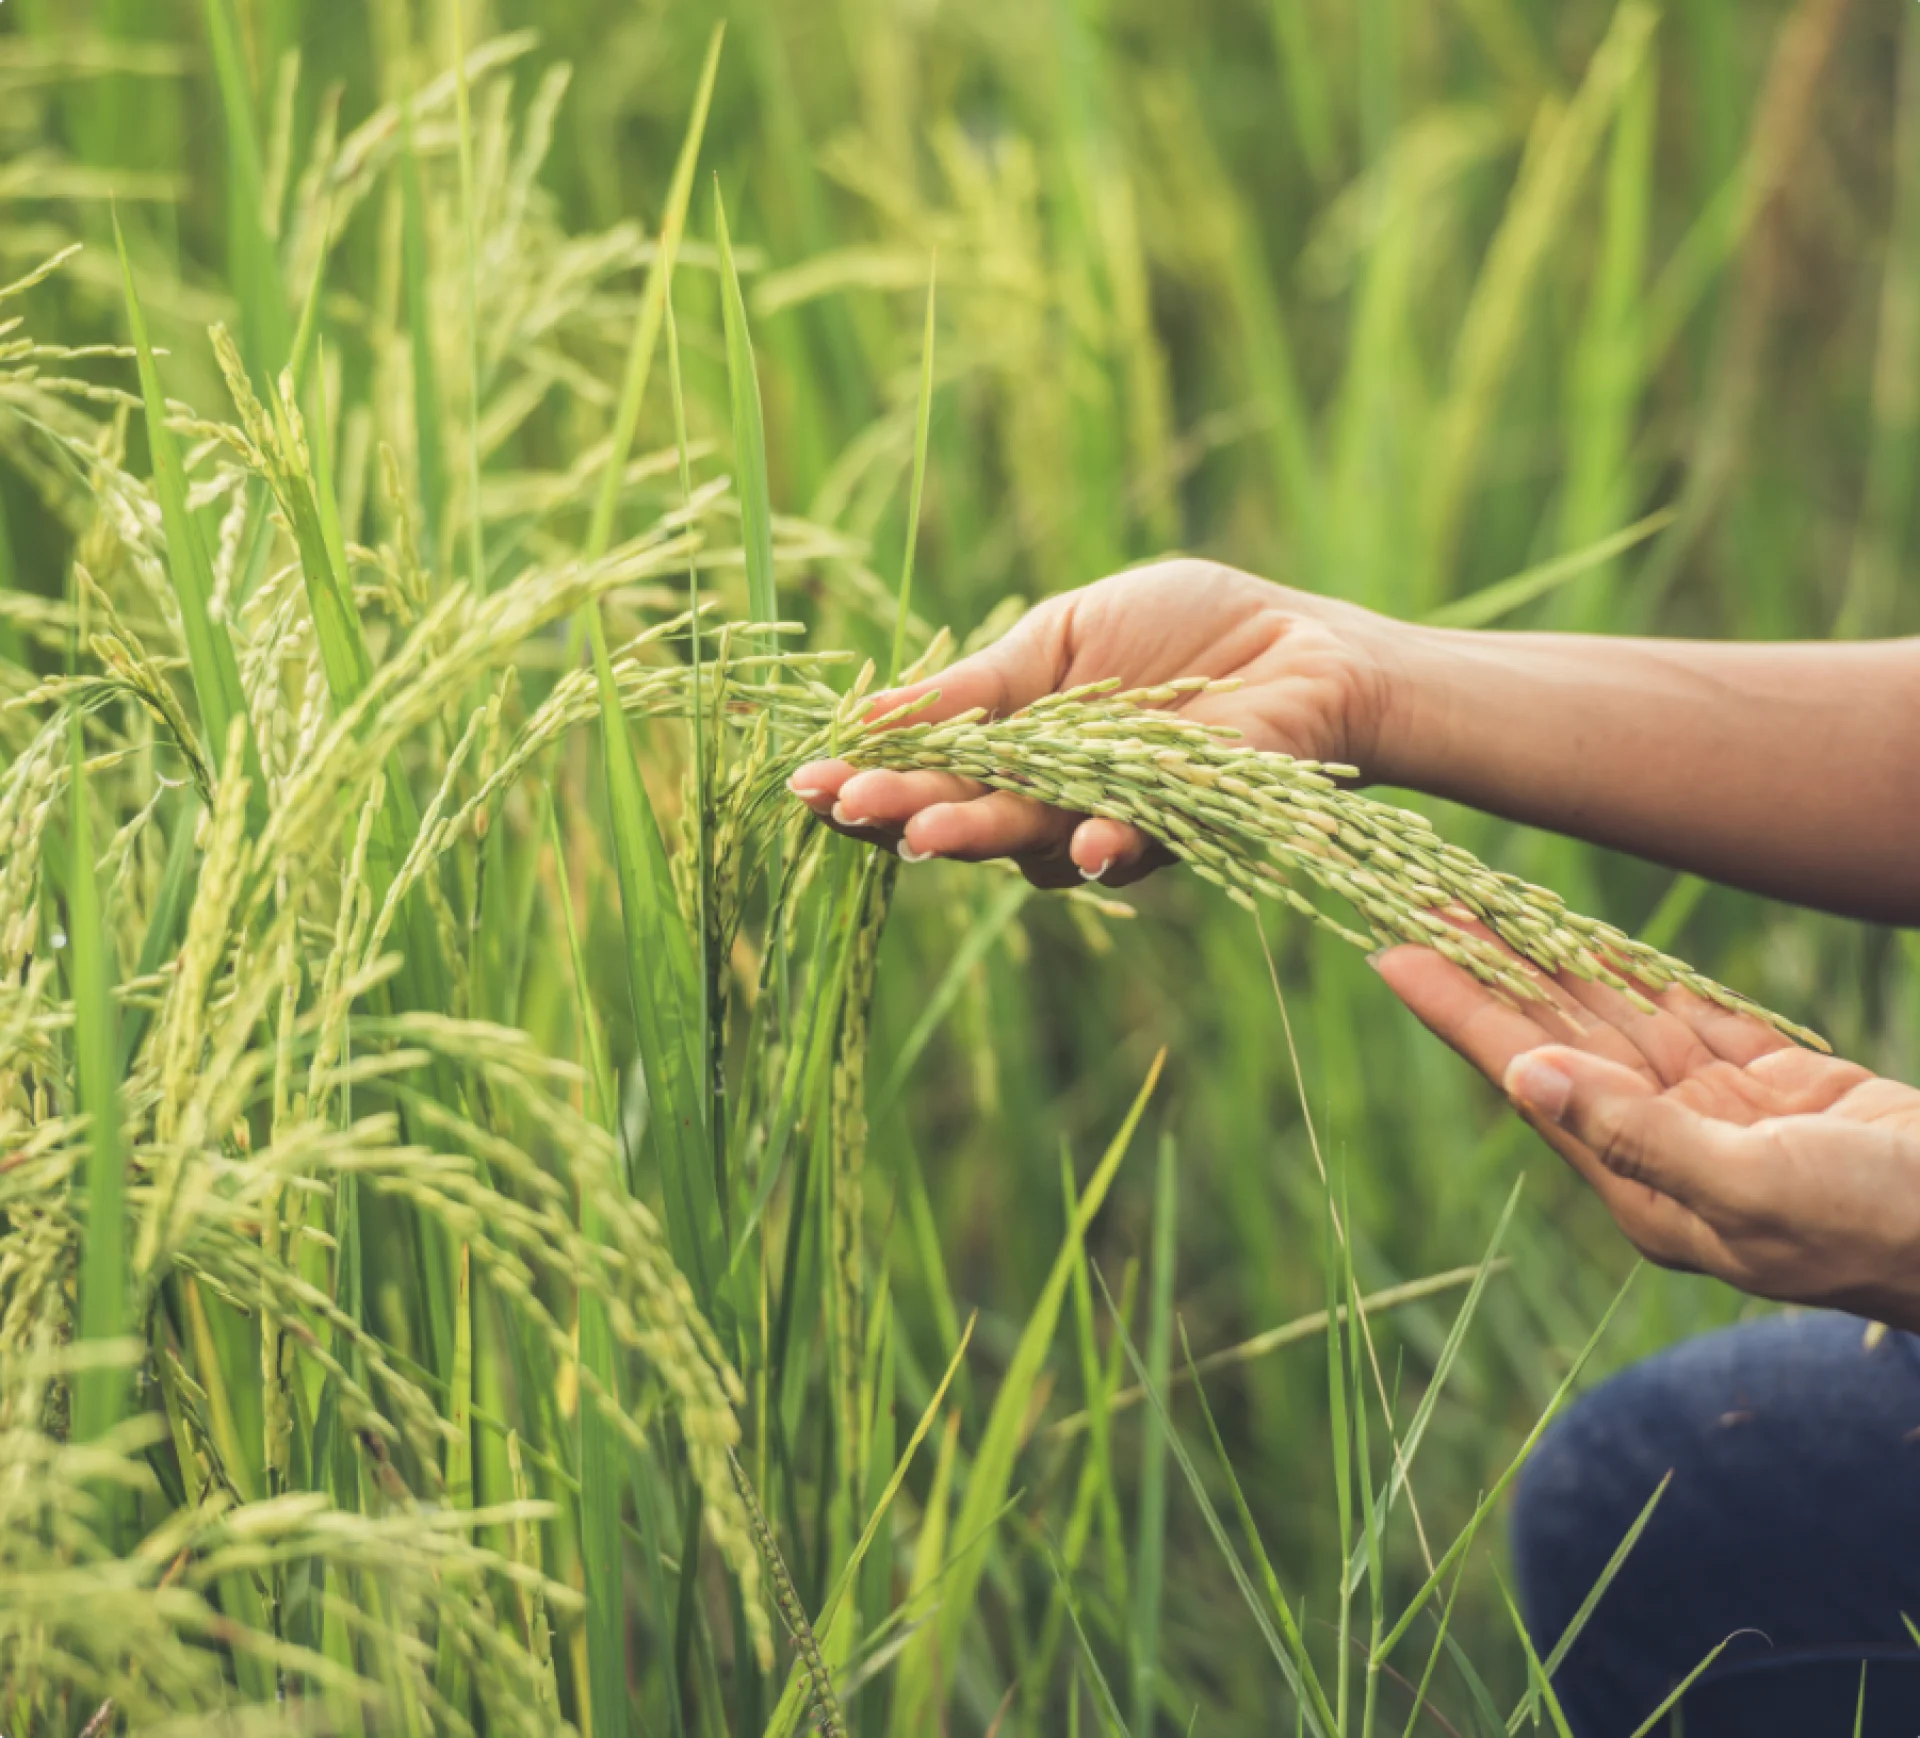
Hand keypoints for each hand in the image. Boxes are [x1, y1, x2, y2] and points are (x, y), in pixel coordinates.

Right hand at [789, 560, 1408, 886]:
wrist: (1302, 645)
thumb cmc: (1186, 628)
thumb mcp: (1064, 635)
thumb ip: (981, 686)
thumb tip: (872, 714)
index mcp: (1014, 744)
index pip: (926, 770)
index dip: (869, 778)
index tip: (807, 780)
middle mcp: (1050, 797)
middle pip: (962, 814)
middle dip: (903, 813)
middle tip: (851, 809)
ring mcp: (1109, 819)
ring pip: (1030, 841)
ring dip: (980, 834)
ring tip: (928, 830)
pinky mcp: (1180, 828)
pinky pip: (1131, 845)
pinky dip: (1104, 844)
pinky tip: (1081, 843)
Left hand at [1376, 944, 1919, 1329]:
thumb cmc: (1881, 1225)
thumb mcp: (1757, 1187)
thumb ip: (1639, 1134)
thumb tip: (1525, 1077)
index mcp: (1643, 1185)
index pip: (1525, 1076)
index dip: (1458, 1009)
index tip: (1391, 951)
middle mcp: (1662, 1149)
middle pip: (1554, 1038)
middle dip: (1490, 970)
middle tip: (1422, 899)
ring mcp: (1717, 1118)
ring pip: (1616, 1020)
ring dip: (1553, 962)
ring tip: (1485, 903)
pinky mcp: (1773, 1090)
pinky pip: (1688, 1018)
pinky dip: (1639, 976)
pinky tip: (1585, 942)